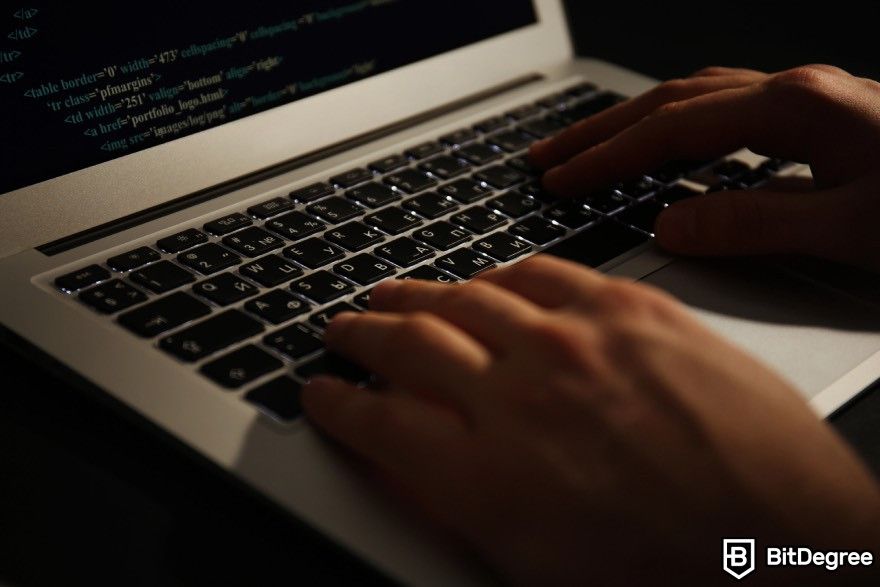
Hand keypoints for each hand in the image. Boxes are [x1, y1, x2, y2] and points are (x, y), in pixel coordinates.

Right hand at [302, 256, 879, 585]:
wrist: (795, 545)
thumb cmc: (672, 575)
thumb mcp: (537, 568)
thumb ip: (459, 506)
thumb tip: (417, 467)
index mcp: (486, 476)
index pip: (376, 422)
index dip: (336, 404)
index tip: (320, 391)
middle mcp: (520, 397)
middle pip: (409, 343)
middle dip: (362, 334)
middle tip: (342, 327)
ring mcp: (577, 344)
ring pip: (467, 298)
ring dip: (419, 294)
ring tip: (395, 292)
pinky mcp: (632, 311)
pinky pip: (545, 272)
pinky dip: (502, 273)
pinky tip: (487, 276)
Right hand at [529, 65, 879, 270]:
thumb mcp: (853, 231)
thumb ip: (753, 224)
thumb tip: (672, 225)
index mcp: (795, 109)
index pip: (669, 130)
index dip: (605, 158)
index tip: (557, 181)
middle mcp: (798, 91)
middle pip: (672, 100)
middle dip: (602, 130)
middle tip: (547, 156)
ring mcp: (813, 99)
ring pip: (698, 99)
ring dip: (636, 123)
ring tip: (592, 148)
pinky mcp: (826, 118)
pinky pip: (730, 111)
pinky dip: (681, 127)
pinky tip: (674, 150)